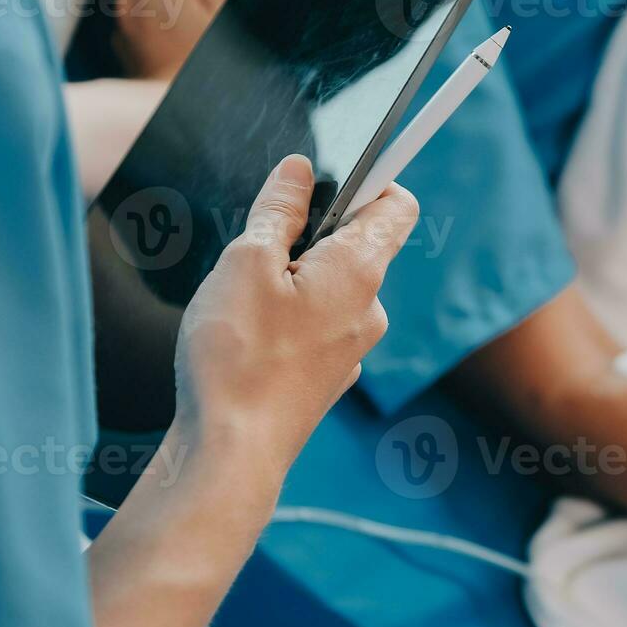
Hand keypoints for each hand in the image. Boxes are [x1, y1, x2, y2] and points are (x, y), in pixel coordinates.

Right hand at [175, 154, 418, 472]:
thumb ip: (279, 210)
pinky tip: (245, 341)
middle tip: (258, 249)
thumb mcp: (246, 262)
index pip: (396, 205)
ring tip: (242, 305)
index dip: (369, 179)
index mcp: (360, 271)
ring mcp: (351, 350)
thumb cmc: (238, 356)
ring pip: (329, 290)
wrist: (230, 456)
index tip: (328, 176)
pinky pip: (314, 329)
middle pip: (355, 246)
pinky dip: (286, 322)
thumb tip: (299, 170)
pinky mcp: (325, 380)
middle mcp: (370, 311)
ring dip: (292, 282)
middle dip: (310, 235)